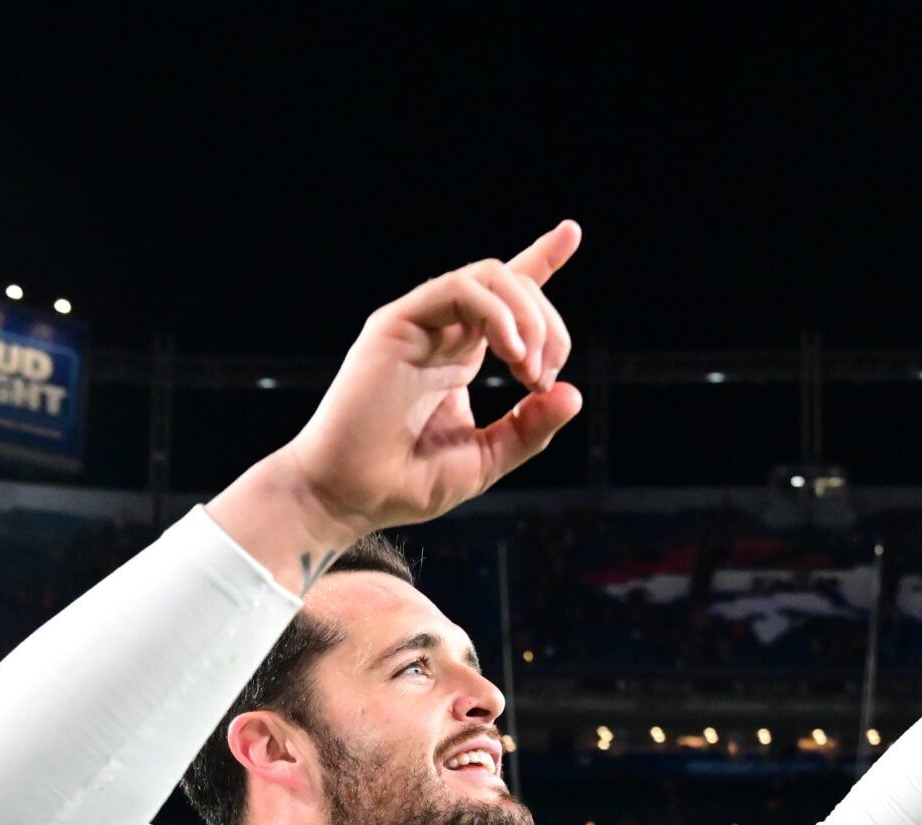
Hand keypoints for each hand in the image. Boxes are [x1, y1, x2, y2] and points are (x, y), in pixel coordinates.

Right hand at [211, 224, 585, 590]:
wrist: (347, 496)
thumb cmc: (406, 482)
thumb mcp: (485, 459)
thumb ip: (529, 429)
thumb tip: (574, 393)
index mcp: (462, 356)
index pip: (505, 295)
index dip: (540, 259)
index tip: (571, 232)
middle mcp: (442, 332)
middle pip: (513, 285)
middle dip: (548, 324)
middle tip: (543, 379)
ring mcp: (419, 324)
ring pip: (490, 276)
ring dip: (527, 316)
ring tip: (530, 369)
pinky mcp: (396, 323)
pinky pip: (457, 289)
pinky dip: (496, 313)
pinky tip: (511, 350)